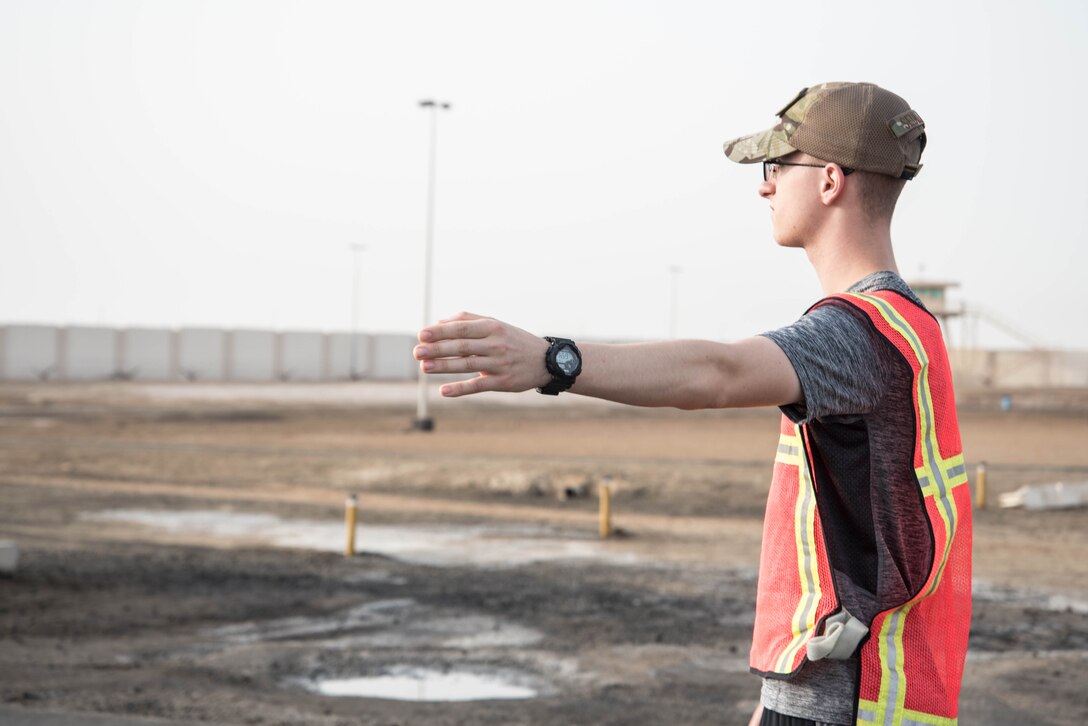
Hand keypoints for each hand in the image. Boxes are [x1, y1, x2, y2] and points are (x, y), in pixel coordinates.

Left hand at [414, 312, 550, 396]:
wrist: (546, 361)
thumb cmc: (515, 340)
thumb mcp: (496, 325)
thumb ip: (468, 321)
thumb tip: (438, 323)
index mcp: (492, 327)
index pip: (462, 327)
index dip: (441, 331)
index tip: (422, 334)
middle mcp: (495, 344)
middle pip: (461, 346)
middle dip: (437, 349)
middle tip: (417, 352)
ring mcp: (499, 363)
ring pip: (467, 365)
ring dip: (444, 366)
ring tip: (424, 367)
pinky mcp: (503, 382)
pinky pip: (478, 385)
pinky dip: (460, 388)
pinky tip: (443, 391)